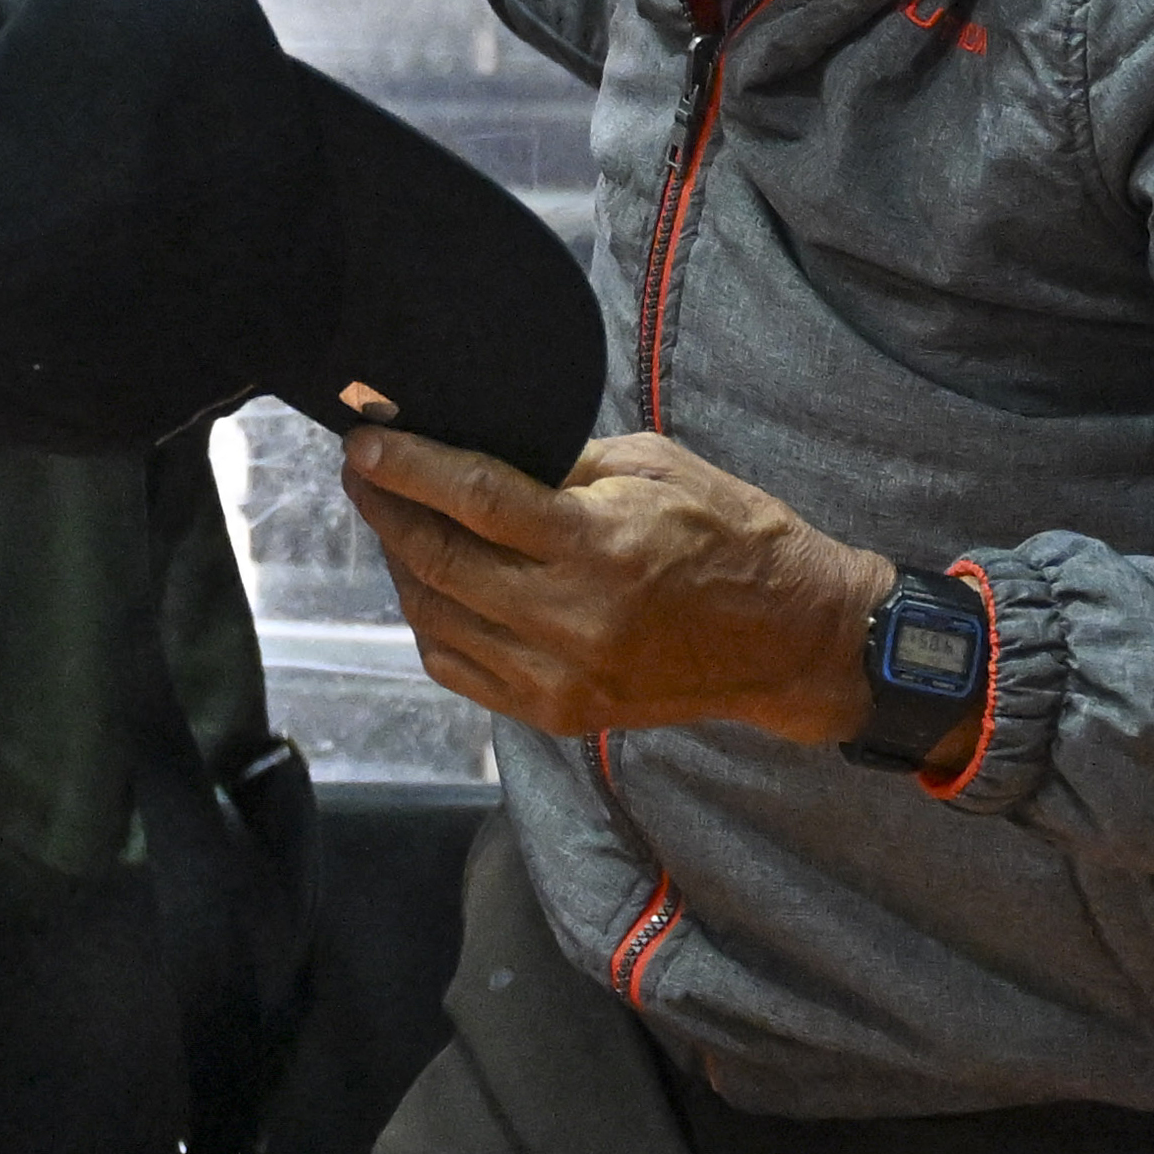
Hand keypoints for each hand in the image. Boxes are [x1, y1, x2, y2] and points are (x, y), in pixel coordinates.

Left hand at [341, 424, 888, 744]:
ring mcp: (560, 676)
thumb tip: (478, 448)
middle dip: (386, 510)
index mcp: (601, 546)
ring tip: (393, 523)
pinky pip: (460, 669)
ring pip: (437, 621)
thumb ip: (563, 464)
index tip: (363, 441)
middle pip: (440, 562)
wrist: (790, 640)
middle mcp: (571, 618)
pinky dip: (431, 625)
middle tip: (362, 472)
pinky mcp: (559, 713)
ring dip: (402, 568)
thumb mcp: (656, 468)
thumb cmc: (733, 537)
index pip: (474, 499)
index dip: (406, 467)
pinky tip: (428, 587)